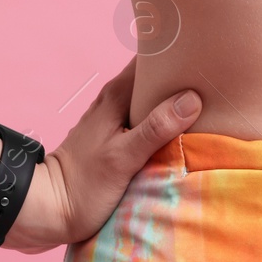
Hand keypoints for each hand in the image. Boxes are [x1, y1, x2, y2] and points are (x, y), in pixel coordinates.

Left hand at [4, 57, 200, 252]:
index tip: (206, 50)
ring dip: (173, 93)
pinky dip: (163, 112)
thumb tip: (192, 98)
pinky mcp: (115, 134)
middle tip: (215, 74)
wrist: (46, 211)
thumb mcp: (123, 158)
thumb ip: (156, 128)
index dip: (177, 50)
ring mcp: (113, 115)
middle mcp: (115, 97)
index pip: (151, 56)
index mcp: (117, 94)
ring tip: (207, 95)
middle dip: (181, 70)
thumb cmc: (83, 186)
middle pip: (154, 73)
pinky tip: (181, 123)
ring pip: (150, 93)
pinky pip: (145, 112)